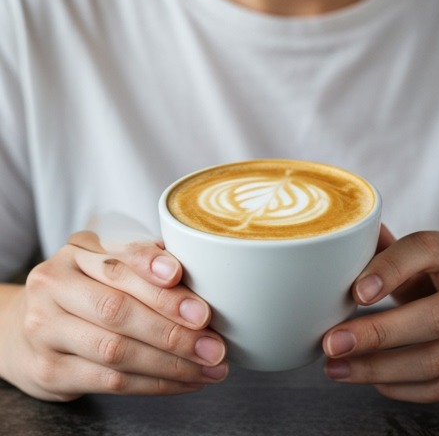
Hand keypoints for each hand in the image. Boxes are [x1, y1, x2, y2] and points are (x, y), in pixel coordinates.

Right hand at [0, 231, 227, 400]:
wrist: (27, 330)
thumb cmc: (86, 291)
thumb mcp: (107, 264)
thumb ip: (145, 263)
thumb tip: (201, 267)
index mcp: (76, 252)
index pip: (118, 261)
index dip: (153, 271)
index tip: (187, 283)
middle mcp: (54, 287)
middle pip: (117, 309)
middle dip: (173, 328)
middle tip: (215, 342)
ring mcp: (45, 331)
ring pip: (115, 350)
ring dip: (170, 362)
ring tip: (209, 366)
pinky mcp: (48, 371)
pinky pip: (109, 381)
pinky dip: (153, 383)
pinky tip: (184, 381)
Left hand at [322, 227, 438, 402]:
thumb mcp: (426, 259)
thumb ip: (389, 251)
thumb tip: (348, 236)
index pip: (428, 250)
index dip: (390, 269)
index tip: (356, 292)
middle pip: (435, 317)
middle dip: (378, 334)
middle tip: (333, 343)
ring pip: (436, 360)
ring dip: (380, 369)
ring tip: (338, 368)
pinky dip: (401, 388)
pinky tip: (372, 381)